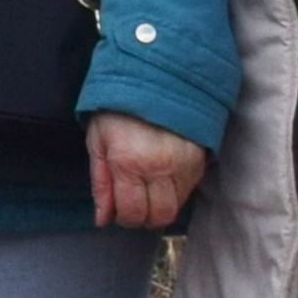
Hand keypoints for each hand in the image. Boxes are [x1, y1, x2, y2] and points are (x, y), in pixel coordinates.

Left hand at [85, 111, 212, 231]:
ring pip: (176, 207)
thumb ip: (100, 184)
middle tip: (135, 202)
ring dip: (160, 205)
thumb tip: (103, 220)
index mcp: (128, 163)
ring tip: (148, 188)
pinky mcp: (199, 161)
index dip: (124, 217)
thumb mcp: (98, 141)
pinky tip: (162, 177)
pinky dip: (175, 192)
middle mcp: (159, 168)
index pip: (133, 213)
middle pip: (159, 216)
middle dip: (144, 217)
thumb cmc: (118, 109)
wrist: (154, 77)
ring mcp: (183, 165)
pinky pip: (188, 192)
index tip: (119, 208)